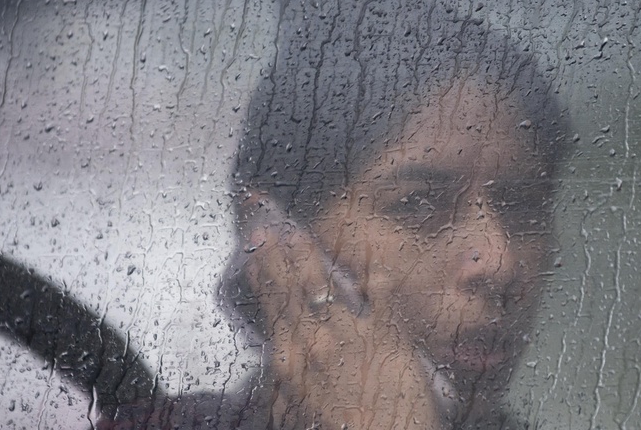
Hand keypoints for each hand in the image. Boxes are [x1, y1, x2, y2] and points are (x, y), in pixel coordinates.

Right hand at [238, 191, 443, 428]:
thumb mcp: (301, 412)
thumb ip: (289, 385)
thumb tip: (281, 368)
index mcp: (292, 363)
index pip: (271, 308)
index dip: (261, 277)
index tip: (253, 253)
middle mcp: (315, 344)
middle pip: (291, 291)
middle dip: (277, 257)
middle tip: (267, 229)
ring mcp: (351, 335)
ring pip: (324, 287)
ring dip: (308, 257)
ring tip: (297, 235)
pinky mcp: (387, 335)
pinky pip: (380, 295)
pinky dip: (375, 272)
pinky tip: (370, 254)